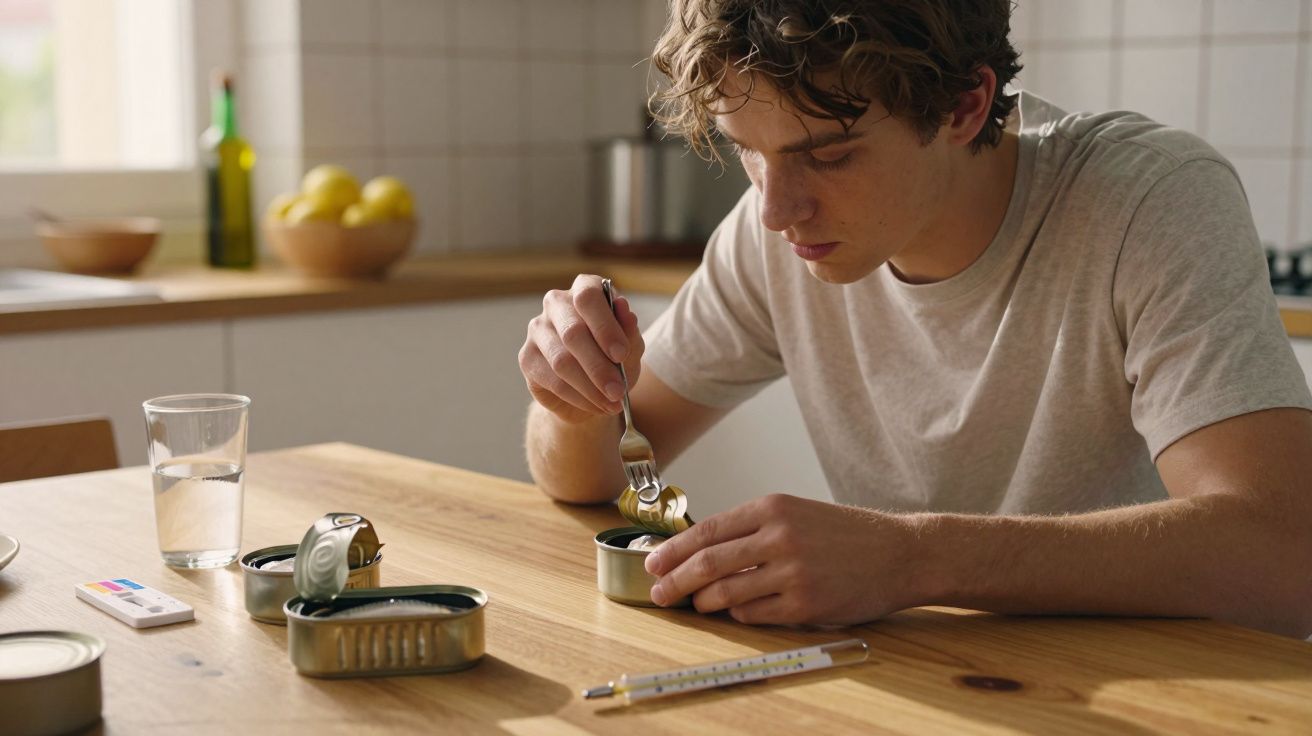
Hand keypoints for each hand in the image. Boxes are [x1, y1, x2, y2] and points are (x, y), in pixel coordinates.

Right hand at [518, 274, 643, 423]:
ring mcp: (537, 329)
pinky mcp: (526, 357)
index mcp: (585, 288)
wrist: (592, 386)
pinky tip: (594, 405)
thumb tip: (625, 310)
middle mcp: (556, 303)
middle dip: (599, 366)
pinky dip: (578, 397)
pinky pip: (552, 381)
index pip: (588, 297)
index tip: (621, 354)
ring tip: (611, 403)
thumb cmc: (614, 358)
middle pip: (572, 332)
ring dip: (590, 387)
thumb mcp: (631, 346)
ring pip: (561, 361)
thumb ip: (629, 331)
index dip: (604, 326)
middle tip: (618, 391)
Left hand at [644, 494, 926, 624]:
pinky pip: (754, 614)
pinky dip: (739, 614)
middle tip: (658, 593)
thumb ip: (753, 529)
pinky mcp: (805, 604)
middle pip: (708, 563)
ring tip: (697, 604)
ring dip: (704, 602)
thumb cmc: (846, 534)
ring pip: (726, 593)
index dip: (674, 550)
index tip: (654, 563)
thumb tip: (703, 552)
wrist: (901, 552)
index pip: (708, 530)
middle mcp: (779, 536)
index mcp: (772, 507)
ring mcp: (792, 572)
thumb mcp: (797, 513)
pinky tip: (738, 611)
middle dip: (675, 581)